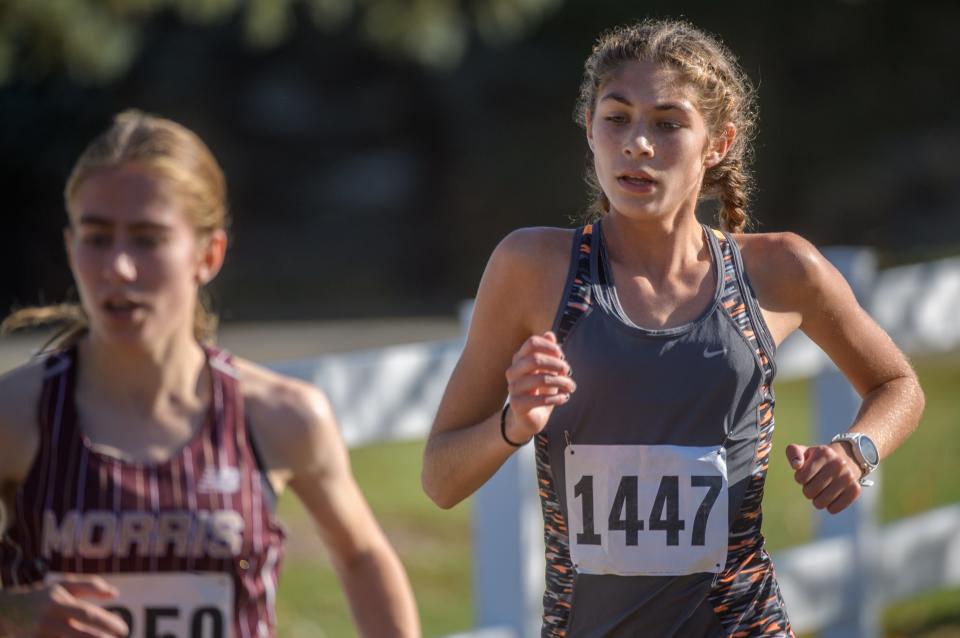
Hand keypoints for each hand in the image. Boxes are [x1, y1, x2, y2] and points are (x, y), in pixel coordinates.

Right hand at [0, 575, 128, 637]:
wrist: (4, 611)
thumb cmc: (41, 597)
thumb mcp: (63, 585)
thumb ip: (90, 585)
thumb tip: (115, 594)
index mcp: (57, 602)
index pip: (87, 614)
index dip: (108, 622)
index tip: (123, 630)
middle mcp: (47, 621)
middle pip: (79, 635)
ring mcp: (39, 636)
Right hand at [503, 331, 575, 443]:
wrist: (530, 419)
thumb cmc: (540, 391)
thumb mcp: (548, 371)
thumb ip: (549, 353)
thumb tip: (550, 334)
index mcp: (519, 360)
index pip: (532, 343)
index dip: (549, 346)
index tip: (562, 355)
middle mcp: (513, 372)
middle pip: (535, 359)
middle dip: (557, 364)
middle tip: (568, 371)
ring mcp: (513, 388)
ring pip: (541, 379)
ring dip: (561, 382)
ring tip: (571, 387)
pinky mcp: (517, 404)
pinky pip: (540, 399)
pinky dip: (556, 398)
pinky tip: (564, 398)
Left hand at [785, 442, 863, 513]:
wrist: (846, 459)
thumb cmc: (819, 459)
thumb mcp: (805, 451)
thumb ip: (794, 453)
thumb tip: (796, 465)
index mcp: (824, 453)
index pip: (801, 478)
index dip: (800, 478)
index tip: (806, 473)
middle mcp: (838, 464)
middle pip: (809, 492)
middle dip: (808, 490)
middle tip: (814, 483)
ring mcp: (848, 477)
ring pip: (820, 503)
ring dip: (817, 499)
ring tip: (822, 490)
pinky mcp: (855, 490)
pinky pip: (833, 509)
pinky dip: (829, 506)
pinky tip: (832, 496)